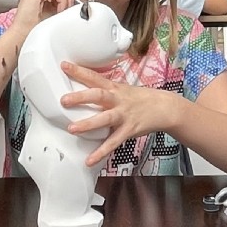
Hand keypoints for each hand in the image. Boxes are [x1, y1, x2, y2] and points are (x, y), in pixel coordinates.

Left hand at [59, 62, 176, 166]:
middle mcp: (117, 100)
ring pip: (105, 119)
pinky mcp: (128, 130)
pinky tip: (89, 160)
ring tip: (71, 129)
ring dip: (88, 124)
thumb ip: (104, 91)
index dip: (79, 71)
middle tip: (63, 100)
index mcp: (113, 87)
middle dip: (81, 97)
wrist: (163, 108)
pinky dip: (101, 152)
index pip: (94, 77)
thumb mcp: (121, 89)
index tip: (64, 65)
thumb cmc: (138, 98)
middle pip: (98, 95)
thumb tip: (80, 92)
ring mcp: (123, 115)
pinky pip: (113, 142)